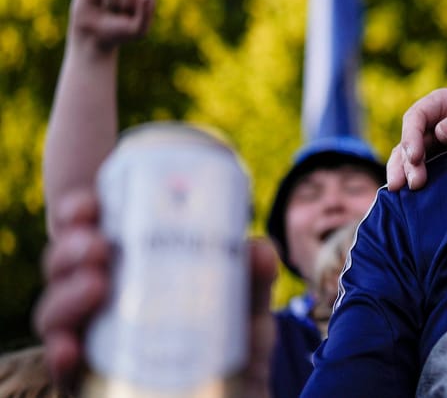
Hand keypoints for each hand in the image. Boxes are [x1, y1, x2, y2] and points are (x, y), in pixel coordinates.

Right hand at [34, 194, 278, 394]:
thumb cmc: (234, 353)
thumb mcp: (246, 311)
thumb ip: (252, 280)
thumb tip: (257, 247)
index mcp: (127, 274)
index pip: (89, 235)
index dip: (79, 214)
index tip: (91, 202)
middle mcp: (100, 307)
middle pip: (63, 271)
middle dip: (69, 251)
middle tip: (98, 245)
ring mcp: (92, 347)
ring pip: (55, 318)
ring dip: (65, 296)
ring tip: (96, 283)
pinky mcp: (92, 386)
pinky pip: (64, 374)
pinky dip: (59, 358)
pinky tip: (68, 348)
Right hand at [69, 0, 154, 56]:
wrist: (92, 37)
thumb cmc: (118, 33)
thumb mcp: (137, 30)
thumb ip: (145, 15)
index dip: (135, 10)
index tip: (129, 19)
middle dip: (123, 4)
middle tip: (118, 13)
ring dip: (110, 2)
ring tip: (107, 8)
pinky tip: (96, 1)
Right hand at [388, 88, 446, 189]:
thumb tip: (441, 132)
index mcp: (441, 103)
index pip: (417, 116)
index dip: (411, 136)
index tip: (415, 157)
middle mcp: (431, 123)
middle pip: (408, 141)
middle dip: (405, 162)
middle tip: (414, 184)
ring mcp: (431, 144)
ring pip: (407, 158)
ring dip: (403, 174)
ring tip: (401, 193)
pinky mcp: (436, 162)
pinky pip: (418, 170)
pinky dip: (411, 181)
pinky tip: (406, 197)